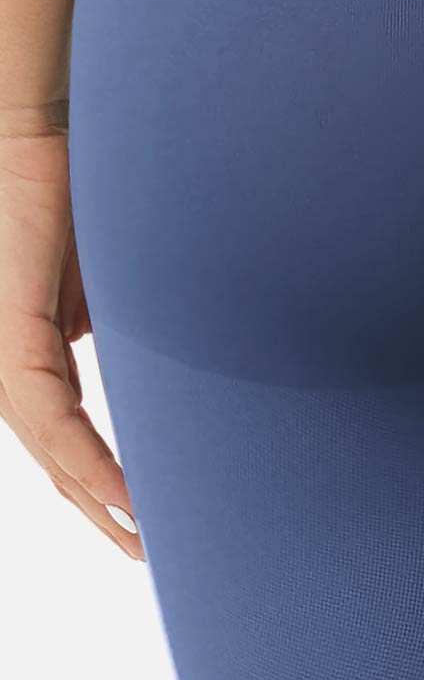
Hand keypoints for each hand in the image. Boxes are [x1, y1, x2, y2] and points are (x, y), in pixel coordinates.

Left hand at [0, 111, 141, 558]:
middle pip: (53, 456)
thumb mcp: (108, 274)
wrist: (37, 128)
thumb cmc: (76, 186)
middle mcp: (9, 359)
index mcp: (31, 346)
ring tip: (140, 538)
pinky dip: (88, 458)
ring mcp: (4, 351)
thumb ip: (111, 321)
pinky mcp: (10, 335)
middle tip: (146, 551)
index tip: (145, 516)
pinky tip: (121, 491)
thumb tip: (153, 359)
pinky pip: (50, 415)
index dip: (101, 479)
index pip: (64, 432)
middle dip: (99, 509)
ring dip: (97, 498)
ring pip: (49, 448)